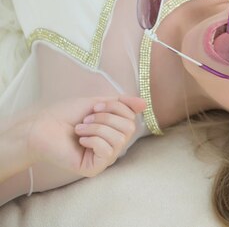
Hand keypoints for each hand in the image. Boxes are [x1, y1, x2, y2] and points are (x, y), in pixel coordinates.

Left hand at [26, 96, 145, 177]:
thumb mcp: (98, 102)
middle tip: (86, 119)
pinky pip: (107, 151)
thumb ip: (122, 103)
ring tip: (80, 129)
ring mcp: (104, 158)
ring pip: (119, 139)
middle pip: (129, 128)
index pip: (132, 118)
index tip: (94, 106)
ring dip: (97, 128)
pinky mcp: (94, 168)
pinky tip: (80, 140)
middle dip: (107, 118)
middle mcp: (112, 145)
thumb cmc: (66, 115)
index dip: (116, 108)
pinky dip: (93, 140)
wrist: (42, 127)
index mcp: (114, 129)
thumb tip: (145, 103)